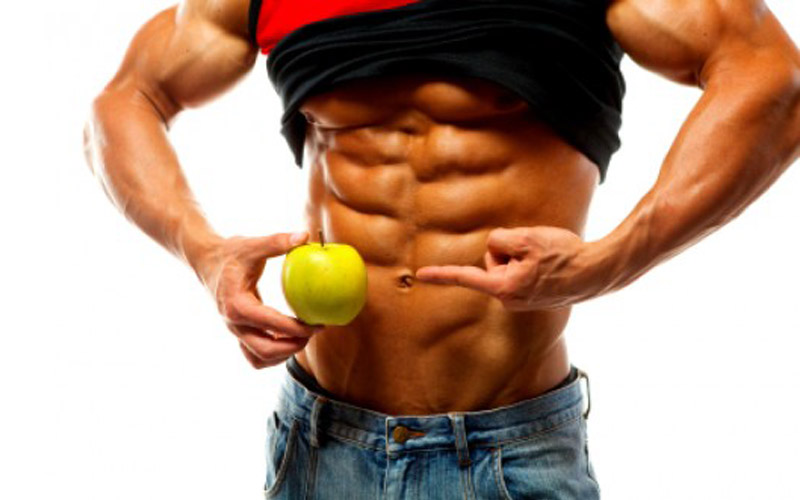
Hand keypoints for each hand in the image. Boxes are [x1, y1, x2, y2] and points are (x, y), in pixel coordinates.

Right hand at [196, 231, 323, 368]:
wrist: (206, 261)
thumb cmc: (230, 253)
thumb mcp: (252, 245)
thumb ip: (277, 242)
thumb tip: (305, 236)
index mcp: (237, 305)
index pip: (271, 325)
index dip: (297, 329)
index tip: (317, 324)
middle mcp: (234, 323)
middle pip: (265, 350)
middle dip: (293, 346)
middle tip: (313, 332)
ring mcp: (235, 331)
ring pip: (259, 358)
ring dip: (283, 354)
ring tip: (303, 338)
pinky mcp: (238, 333)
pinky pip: (254, 356)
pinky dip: (273, 356)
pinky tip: (288, 342)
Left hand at [415, 226, 601, 310]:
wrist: (597, 272)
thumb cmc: (564, 255)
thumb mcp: (526, 238)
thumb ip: (500, 240)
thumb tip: (496, 246)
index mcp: (503, 288)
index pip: (465, 277)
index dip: (441, 275)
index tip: (419, 276)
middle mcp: (508, 299)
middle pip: (493, 260)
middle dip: (508, 249)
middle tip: (537, 251)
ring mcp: (521, 300)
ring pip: (508, 264)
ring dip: (523, 255)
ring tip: (548, 258)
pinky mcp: (532, 296)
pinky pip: (521, 270)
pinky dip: (532, 262)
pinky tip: (551, 264)